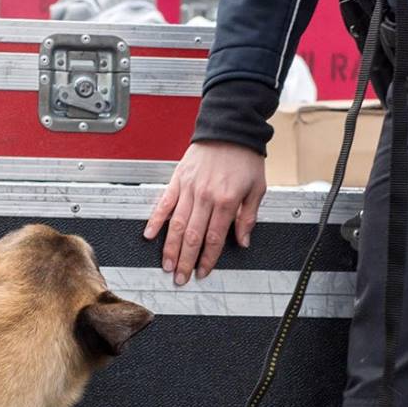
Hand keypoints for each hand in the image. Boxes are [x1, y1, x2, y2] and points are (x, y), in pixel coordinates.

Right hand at [143, 142, 267, 285]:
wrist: (229, 128)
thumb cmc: (244, 156)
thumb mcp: (257, 188)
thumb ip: (248, 217)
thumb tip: (243, 240)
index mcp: (226, 201)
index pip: (214, 238)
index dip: (208, 259)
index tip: (203, 272)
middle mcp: (205, 197)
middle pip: (193, 237)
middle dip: (186, 261)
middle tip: (180, 278)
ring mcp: (189, 189)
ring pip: (177, 225)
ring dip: (170, 248)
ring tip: (167, 265)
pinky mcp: (177, 180)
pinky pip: (164, 204)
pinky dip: (156, 220)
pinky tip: (150, 235)